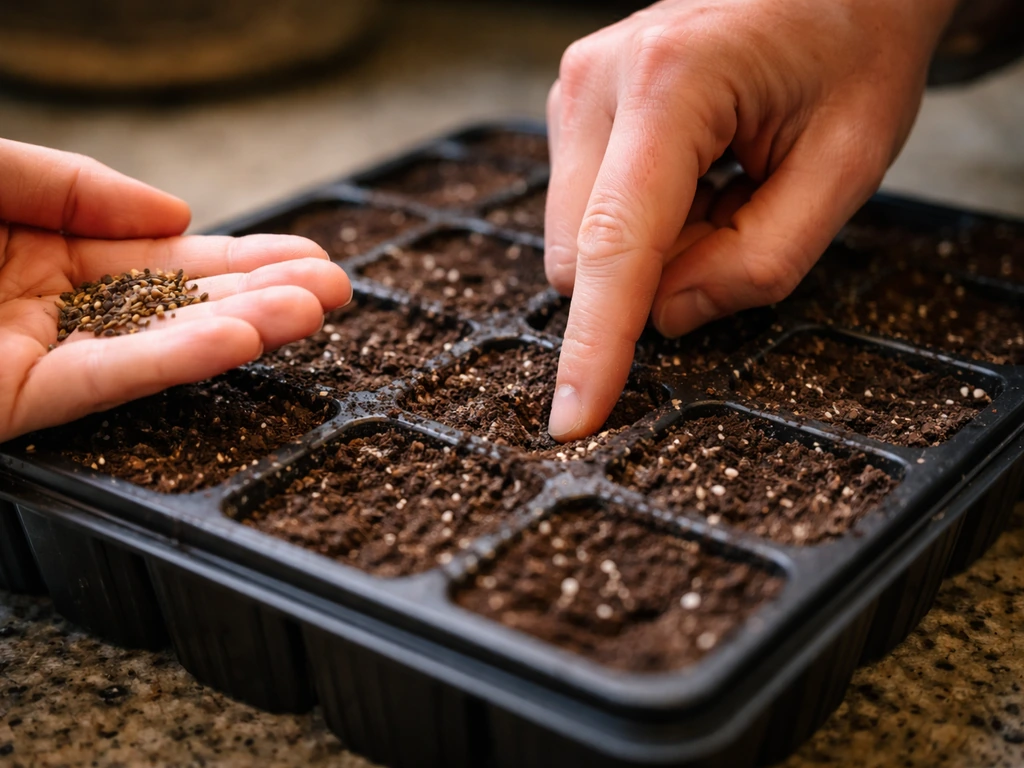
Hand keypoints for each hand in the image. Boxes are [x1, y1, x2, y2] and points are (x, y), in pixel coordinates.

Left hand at [0, 139, 350, 441]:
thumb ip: (73, 183)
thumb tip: (179, 214)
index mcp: (46, 251)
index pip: (166, 260)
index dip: (241, 259)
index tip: (308, 257)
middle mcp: (55, 309)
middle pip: (180, 306)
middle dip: (262, 296)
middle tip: (335, 290)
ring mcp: (38, 358)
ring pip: (157, 348)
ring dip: (239, 330)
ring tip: (310, 312)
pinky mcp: (14, 401)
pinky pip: (104, 381)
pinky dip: (172, 362)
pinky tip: (234, 342)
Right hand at [544, 0, 958, 440]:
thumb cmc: (851, 54)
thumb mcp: (845, 167)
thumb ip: (759, 263)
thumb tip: (666, 319)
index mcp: (671, 84)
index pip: (618, 244)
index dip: (597, 345)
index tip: (574, 420)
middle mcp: (598, 80)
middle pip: (587, 256)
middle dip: (656, 278)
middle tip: (738, 220)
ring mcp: (575, 88)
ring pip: (581, 241)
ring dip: (651, 250)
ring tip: (719, 187)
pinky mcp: (572, 106)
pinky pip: (584, 213)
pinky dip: (640, 225)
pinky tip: (691, 176)